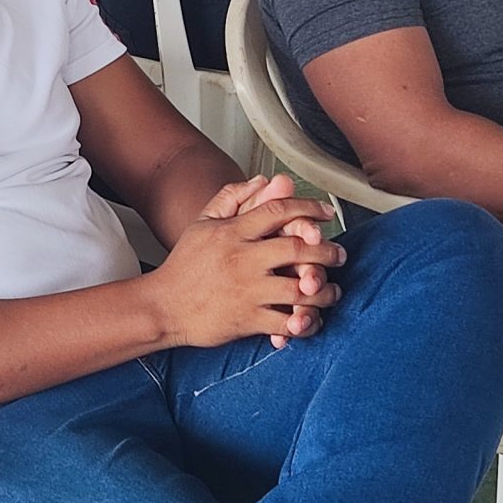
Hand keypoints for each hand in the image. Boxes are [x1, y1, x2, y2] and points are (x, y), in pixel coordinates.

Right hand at [157, 189, 341, 347]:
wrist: (163, 306)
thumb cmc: (184, 266)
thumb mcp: (203, 223)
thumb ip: (233, 198)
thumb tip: (263, 179)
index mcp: (233, 233)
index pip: (279, 210)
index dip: (309, 208)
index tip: (325, 213)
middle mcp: (243, 259)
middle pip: (298, 248)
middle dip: (327, 251)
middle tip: (339, 255)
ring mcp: (246, 291)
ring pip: (300, 289)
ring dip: (324, 291)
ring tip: (331, 291)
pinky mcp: (247, 320)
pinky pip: (287, 323)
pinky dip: (304, 323)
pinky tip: (310, 318)